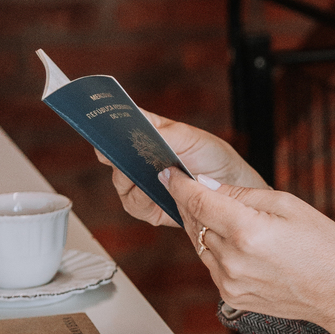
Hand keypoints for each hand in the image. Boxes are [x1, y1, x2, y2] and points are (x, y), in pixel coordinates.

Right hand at [97, 112, 265, 228]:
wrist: (232, 188)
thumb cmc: (213, 157)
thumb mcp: (190, 137)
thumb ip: (163, 134)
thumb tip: (138, 132)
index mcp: (145, 135)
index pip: (116, 127)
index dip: (105, 126)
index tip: (102, 125)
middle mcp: (138, 160)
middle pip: (112, 156)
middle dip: (116, 154)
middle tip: (122, 152)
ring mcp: (141, 184)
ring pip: (121, 183)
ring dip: (131, 178)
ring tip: (147, 173)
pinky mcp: (149, 208)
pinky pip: (136, 205)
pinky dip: (143, 198)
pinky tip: (156, 192)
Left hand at [160, 168, 334, 333]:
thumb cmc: (323, 245)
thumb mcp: (286, 204)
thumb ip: (240, 194)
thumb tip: (206, 185)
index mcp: (247, 231)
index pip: (197, 201)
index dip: (179, 184)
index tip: (168, 172)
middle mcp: (232, 260)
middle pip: (194, 222)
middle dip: (191, 202)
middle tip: (190, 186)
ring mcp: (229, 282)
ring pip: (198, 244)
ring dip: (203, 226)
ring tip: (220, 213)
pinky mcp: (231, 296)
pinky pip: (211, 265)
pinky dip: (214, 249)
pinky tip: (234, 240)